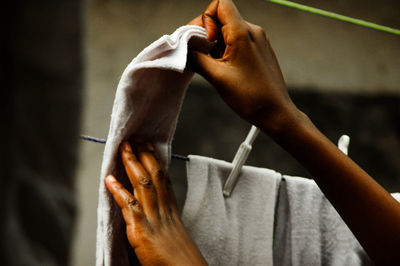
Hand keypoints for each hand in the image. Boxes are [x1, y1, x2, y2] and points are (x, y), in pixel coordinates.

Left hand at [105, 141, 206, 265]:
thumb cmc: (179, 257)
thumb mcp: (175, 232)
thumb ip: (165, 219)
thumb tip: (156, 210)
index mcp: (171, 210)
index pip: (163, 179)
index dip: (155, 161)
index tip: (148, 147)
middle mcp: (163, 209)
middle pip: (155, 175)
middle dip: (144, 155)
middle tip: (134, 139)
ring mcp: (153, 217)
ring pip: (143, 183)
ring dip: (132, 164)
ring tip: (124, 148)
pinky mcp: (142, 230)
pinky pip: (129, 205)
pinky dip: (118, 191)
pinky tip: (109, 180)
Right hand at [188, 0, 301, 133]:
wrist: (275, 113)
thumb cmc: (250, 97)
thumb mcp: (217, 77)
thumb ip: (196, 59)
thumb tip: (182, 50)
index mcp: (243, 33)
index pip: (220, 4)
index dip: (207, 19)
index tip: (208, 42)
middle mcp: (253, 31)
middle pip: (222, 16)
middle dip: (209, 34)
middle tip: (205, 56)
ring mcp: (258, 40)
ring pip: (229, 30)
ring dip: (217, 45)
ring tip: (218, 67)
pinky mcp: (260, 50)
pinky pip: (238, 40)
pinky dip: (227, 50)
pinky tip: (227, 69)